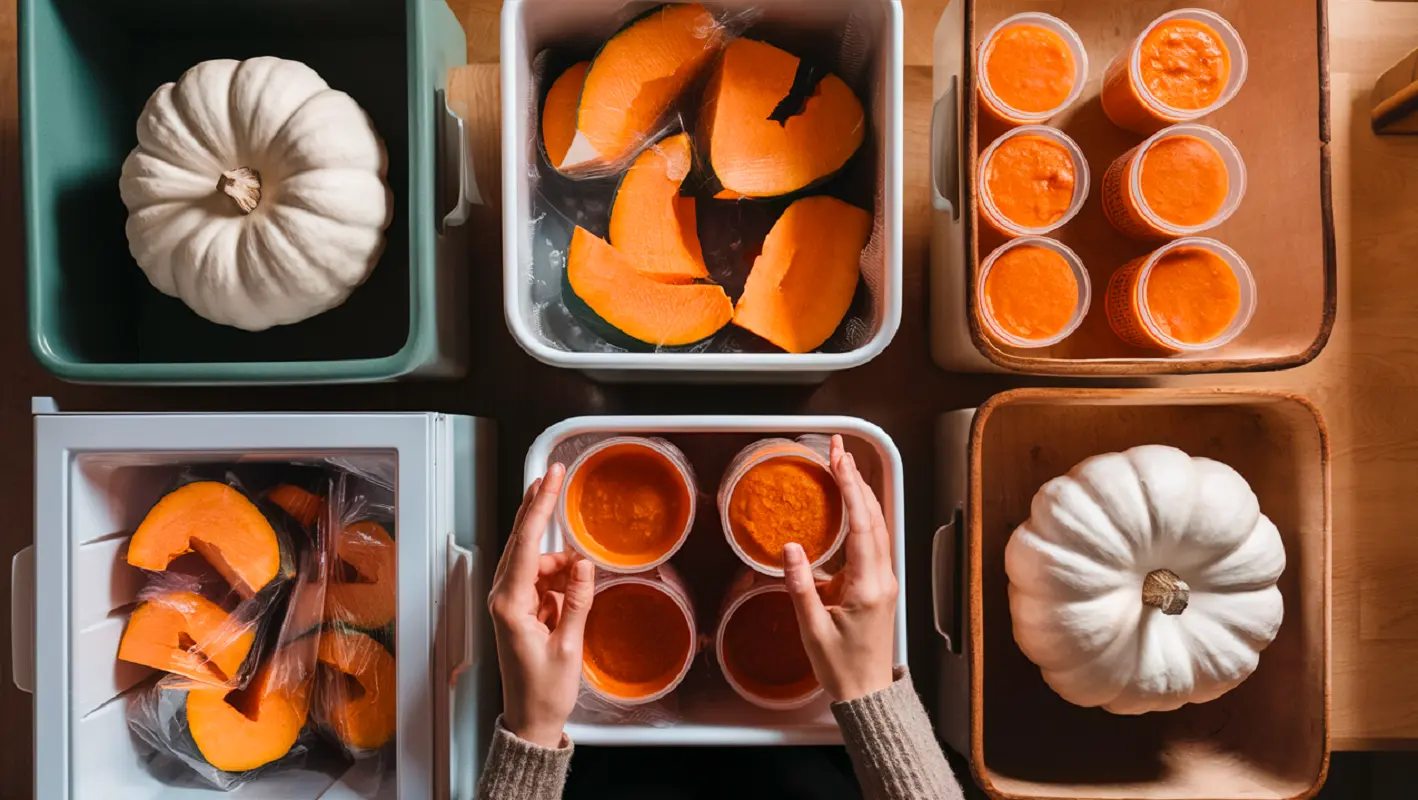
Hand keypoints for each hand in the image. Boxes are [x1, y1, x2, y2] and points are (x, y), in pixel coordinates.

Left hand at [487, 464, 594, 747]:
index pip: (526, 544)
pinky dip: (558, 575)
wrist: (530, 722)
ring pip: (534, 560)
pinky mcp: (519, 609)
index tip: (550, 478)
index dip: (539, 506)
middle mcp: (503, 598)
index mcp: (510, 605)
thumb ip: (577, 600)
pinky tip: (573, 584)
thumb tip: (583, 562)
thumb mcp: (569, 647)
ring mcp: (509, 602)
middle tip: (555, 476)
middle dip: (539, 508)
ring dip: (557, 557)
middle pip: (522, 541)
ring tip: (579, 575)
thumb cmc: (544, 692)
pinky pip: (540, 578)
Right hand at [783, 435, 897, 701]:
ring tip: (843, 465)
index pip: (862, 526)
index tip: (840, 461)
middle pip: (874, 517)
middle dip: (857, 479)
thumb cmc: (840, 666)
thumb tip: (790, 548)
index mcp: (868, 586)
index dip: (851, 489)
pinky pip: (874, 540)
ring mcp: (885, 580)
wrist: (868, 693)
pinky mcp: (880, 584)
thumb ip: (800, 587)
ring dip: (861, 493)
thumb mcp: (812, 629)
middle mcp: (882, 577)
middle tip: (838, 450)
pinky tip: (851, 503)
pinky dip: (863, 515)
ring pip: (877, 526)